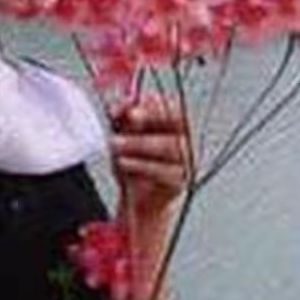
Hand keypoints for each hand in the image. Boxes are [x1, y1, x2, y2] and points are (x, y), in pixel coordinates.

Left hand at [108, 91, 191, 211]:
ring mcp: (184, 159)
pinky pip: (165, 171)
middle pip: (176, 120)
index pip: (172, 103)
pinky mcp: (180, 180)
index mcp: (171, 122)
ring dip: (139, 143)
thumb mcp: (121, 136)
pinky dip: (141, 165)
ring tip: (115, 144)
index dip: (153, 101)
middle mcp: (183, 137)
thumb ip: (124, 117)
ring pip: (170, 145)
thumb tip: (125, 102)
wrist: (135, 197)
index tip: (132, 105)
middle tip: (128, 117)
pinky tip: (124, 162)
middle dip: (149, 117)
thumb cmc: (131, 160)